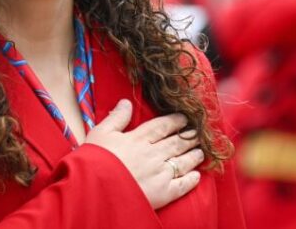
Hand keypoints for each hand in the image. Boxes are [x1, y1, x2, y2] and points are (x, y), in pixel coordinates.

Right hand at [84, 99, 202, 208]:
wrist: (96, 189)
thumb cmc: (94, 160)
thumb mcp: (100, 133)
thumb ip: (116, 118)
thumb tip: (126, 102)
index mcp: (138, 138)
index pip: (162, 126)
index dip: (175, 121)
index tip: (184, 118)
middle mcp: (153, 154)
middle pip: (176, 142)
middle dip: (189, 137)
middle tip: (199, 133)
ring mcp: (160, 174)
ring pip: (182, 161)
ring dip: (193, 156)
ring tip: (200, 152)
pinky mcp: (163, 193)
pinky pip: (182, 185)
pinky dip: (191, 180)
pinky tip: (196, 176)